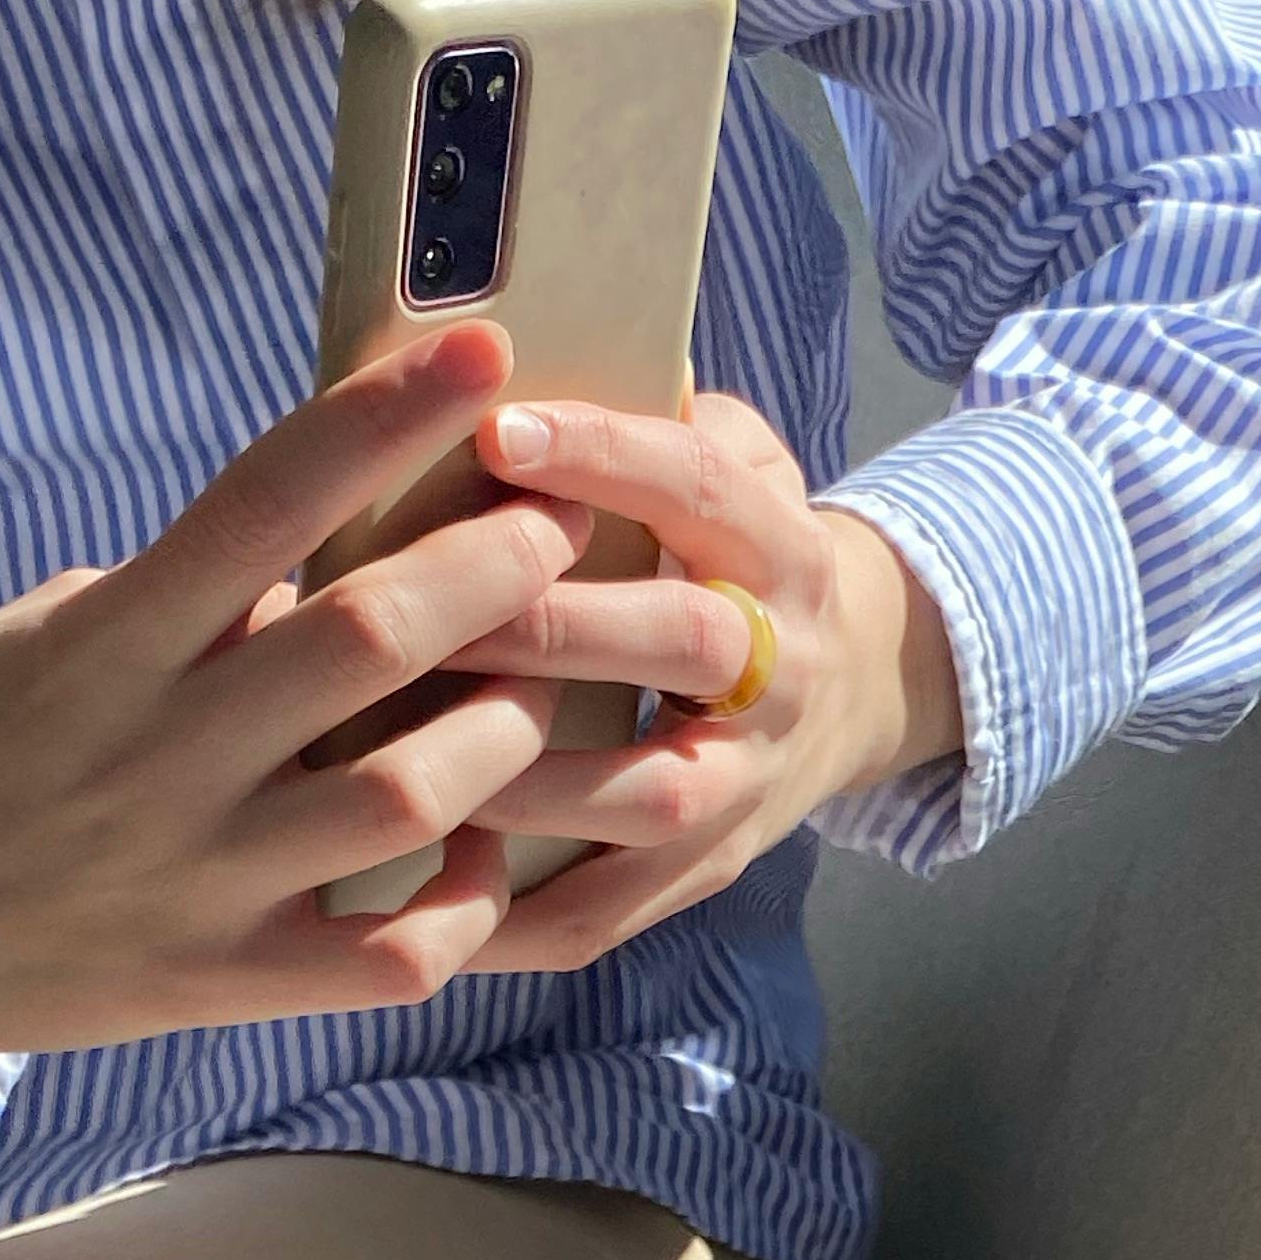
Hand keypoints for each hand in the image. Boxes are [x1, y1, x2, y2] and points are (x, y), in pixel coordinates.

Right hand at [0, 324, 590, 1110]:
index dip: (383, 416)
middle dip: (492, 568)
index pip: (265, 498)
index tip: (480, 353)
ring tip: (538, 690)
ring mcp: (195, 878)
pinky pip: (387, 959)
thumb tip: (319, 549)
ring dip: (501, 735)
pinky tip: (483, 858)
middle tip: (564, 523)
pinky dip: (462, 907)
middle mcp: (157, 753)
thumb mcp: (36, 645)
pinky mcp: (216, 985)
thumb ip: (178, 606)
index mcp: (104, 640)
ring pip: (407, 797)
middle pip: (369, 641)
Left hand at [434, 390, 964, 973]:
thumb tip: (548, 342)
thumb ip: (660, 418)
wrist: (856, 690)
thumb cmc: (735, 556)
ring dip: (523, 781)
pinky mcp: (708, 872)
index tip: (493, 432)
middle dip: (549, 625)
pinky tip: (418, 891)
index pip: (698, 486)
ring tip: (403, 756)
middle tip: (421, 610)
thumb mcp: (734, 467)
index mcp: (781, 548)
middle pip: (678, 641)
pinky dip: (510, 917)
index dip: (604, 456)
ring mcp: (750, 784)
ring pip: (645, 798)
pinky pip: (607, 914)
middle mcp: (781, 669)